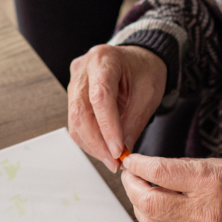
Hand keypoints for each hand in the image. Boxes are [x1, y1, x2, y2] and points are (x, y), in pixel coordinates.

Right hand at [68, 44, 166, 171]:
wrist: (139, 60)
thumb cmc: (145, 71)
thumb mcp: (148, 94)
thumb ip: (133, 123)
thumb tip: (120, 152)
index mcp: (105, 59)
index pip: (100, 97)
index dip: (107, 127)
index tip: (117, 150)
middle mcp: (83, 68)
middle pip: (81, 110)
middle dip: (97, 142)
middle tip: (114, 162)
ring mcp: (75, 80)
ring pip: (75, 120)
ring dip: (92, 144)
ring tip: (111, 158)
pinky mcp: (74, 93)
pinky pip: (76, 121)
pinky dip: (89, 139)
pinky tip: (104, 148)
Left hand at [120, 154, 221, 221]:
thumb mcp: (217, 163)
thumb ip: (181, 169)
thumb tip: (147, 170)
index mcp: (210, 181)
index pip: (159, 172)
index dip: (137, 165)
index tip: (130, 159)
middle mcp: (206, 210)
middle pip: (150, 203)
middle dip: (131, 187)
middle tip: (129, 175)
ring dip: (138, 206)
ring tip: (137, 191)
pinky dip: (154, 220)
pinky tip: (154, 208)